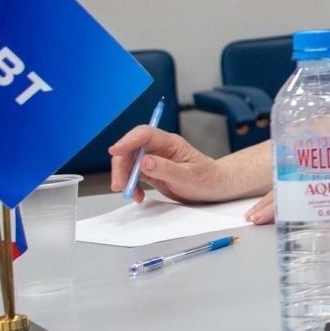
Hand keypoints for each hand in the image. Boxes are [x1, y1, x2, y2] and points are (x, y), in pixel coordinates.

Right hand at [108, 126, 228, 204]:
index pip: (145, 134)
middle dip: (121, 166)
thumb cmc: (207, 178)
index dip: (128, 140)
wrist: (214, 187)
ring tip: (131, 194)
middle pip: (131, 149)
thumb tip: (144, 162)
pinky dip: (131, 185)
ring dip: (124, 177)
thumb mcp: (188, 176)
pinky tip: (138, 195)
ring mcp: (154, 159)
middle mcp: (160, 148)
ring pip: (129, 162)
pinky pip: (133, 174)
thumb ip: (166, 169)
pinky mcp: (151, 170)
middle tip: (120, 185)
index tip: (115, 151)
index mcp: (171, 143)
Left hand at [242, 163, 329, 223]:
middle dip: (266, 204)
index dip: (271, 195)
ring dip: (276, 210)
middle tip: (251, 216)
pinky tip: (289, 222)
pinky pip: (318, 208)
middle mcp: (329, 176)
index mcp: (327, 171)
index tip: (256, 207)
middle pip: (290, 189)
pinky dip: (302, 215)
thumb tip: (310, 202)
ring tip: (260, 219)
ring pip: (299, 198)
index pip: (292, 182)